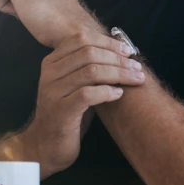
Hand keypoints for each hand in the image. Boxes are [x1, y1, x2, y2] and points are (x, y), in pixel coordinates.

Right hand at [18, 32, 144, 175]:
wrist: (46, 145)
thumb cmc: (67, 115)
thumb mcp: (74, 86)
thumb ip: (89, 70)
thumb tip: (120, 55)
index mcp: (52, 62)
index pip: (81, 39)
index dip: (108, 42)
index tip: (128, 51)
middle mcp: (50, 73)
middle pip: (89, 53)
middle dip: (118, 59)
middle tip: (137, 68)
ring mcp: (53, 91)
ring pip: (91, 71)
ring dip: (119, 74)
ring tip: (135, 79)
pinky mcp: (61, 110)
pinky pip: (88, 94)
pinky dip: (107, 92)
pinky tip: (119, 94)